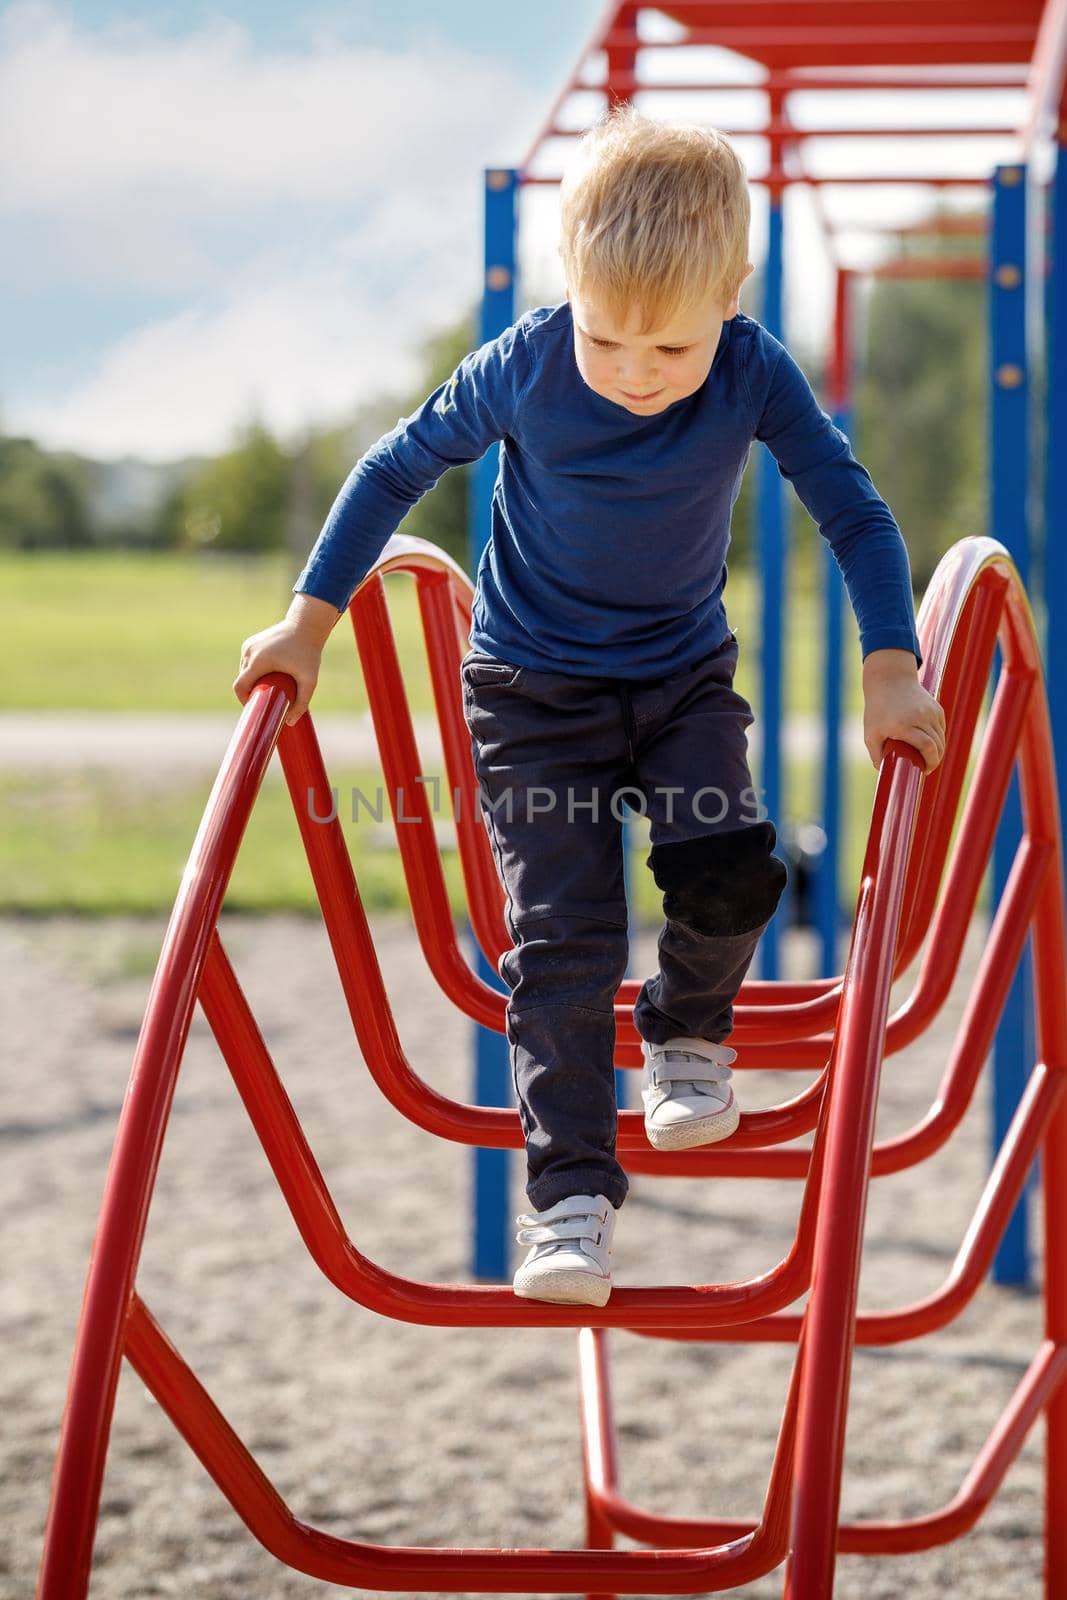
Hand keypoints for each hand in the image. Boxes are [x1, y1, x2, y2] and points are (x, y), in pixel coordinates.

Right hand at [233, 601, 337, 724]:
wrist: (306, 625)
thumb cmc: (309, 653)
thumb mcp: (309, 680)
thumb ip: (302, 702)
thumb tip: (290, 723)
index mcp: (258, 661)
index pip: (240, 687)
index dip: (243, 700)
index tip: (254, 707)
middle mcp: (249, 652)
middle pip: (242, 680)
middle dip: (251, 691)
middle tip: (266, 701)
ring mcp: (248, 645)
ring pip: (244, 671)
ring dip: (252, 681)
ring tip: (266, 689)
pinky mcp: (251, 642)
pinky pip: (247, 661)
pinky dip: (253, 670)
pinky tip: (264, 676)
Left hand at [862, 649, 945, 774]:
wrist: (890, 680)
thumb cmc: (878, 709)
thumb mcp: (871, 732)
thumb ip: (876, 754)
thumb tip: (883, 772)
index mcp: (903, 724)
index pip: (927, 746)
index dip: (930, 762)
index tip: (925, 771)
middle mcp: (920, 717)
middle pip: (937, 745)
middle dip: (935, 760)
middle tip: (927, 767)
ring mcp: (930, 712)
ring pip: (941, 738)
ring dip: (937, 751)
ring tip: (928, 758)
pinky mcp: (936, 709)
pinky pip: (941, 729)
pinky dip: (938, 739)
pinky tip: (930, 744)